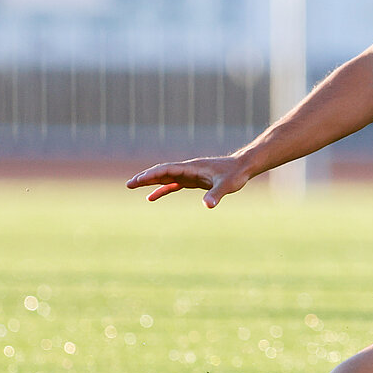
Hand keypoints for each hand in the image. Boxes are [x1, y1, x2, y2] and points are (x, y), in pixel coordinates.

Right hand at [125, 157, 251, 206]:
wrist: (243, 167)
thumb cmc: (235, 174)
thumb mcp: (227, 186)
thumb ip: (216, 195)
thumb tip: (208, 206)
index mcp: (192, 168)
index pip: (167, 170)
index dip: (152, 175)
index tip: (139, 180)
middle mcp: (187, 169)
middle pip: (162, 172)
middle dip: (145, 177)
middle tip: (129, 184)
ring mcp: (189, 174)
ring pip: (165, 177)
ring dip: (150, 182)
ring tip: (133, 186)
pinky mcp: (193, 180)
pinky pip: (173, 184)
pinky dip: (161, 189)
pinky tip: (151, 197)